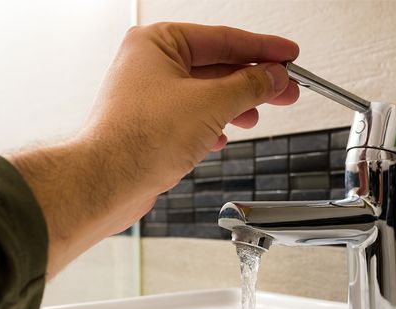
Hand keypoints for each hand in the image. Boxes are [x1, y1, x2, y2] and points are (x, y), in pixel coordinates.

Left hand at [8, 23, 298, 276]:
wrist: (108, 183)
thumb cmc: (139, 139)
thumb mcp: (211, 104)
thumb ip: (249, 86)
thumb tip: (272, 76)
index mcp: (158, 43)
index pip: (223, 39)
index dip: (262, 49)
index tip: (287, 56)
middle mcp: (149, 66)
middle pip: (215, 67)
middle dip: (252, 82)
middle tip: (283, 89)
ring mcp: (147, 98)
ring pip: (203, 95)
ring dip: (234, 106)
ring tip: (255, 115)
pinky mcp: (149, 127)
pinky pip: (189, 119)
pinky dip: (211, 127)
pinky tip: (222, 137)